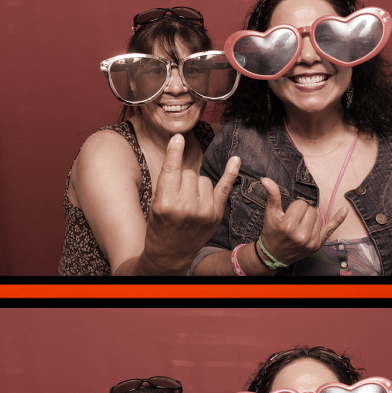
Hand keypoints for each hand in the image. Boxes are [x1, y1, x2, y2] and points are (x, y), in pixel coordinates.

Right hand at [143, 136, 240, 271]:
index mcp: (166, 203)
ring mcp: (204, 211)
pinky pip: (225, 188)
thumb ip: (168, 181)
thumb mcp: (155, 204)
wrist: (171, 254)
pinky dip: (231, 174)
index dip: (175, 152)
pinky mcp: (216, 215)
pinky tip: (236, 160)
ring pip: (203, 179)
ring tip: (189, 204)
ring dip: (197, 186)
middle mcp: (186, 206)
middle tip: (177, 199)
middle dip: (183, 180)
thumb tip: (180, 145)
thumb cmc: (160, 227)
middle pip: (189, 173)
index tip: (178, 137)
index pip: (172, 169)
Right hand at [258, 179, 345, 265]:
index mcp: (289, 225)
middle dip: (303, 213)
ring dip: (311, 219)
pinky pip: (331, 229)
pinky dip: (338, 219)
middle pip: (311, 210)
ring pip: (319, 217)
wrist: (274, 255)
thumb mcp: (270, 213)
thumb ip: (272, 196)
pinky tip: (344, 210)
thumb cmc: (272, 233)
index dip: (294, 208)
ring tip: (301, 226)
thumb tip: (266, 179)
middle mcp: (301, 235)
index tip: (288, 215)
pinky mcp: (317, 245)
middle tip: (294, 221)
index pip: (301, 204)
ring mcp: (310, 241)